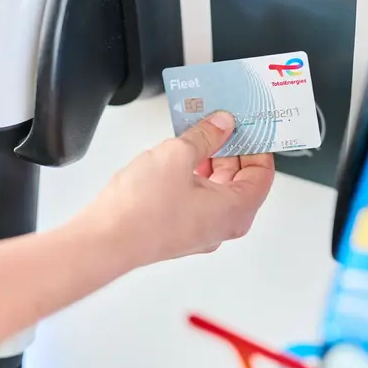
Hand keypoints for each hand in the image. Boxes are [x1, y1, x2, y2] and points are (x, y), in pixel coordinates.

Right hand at [77, 111, 274, 267]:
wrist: (104, 241)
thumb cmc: (140, 211)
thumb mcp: (178, 154)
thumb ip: (206, 135)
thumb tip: (222, 125)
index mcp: (235, 211)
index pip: (263, 174)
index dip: (258, 146)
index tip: (249, 127)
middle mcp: (223, 226)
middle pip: (242, 182)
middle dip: (233, 151)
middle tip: (222, 125)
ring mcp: (201, 232)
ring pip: (218, 190)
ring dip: (211, 162)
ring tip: (196, 136)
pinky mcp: (179, 231)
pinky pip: (198, 200)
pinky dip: (195, 177)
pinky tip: (179, 158)